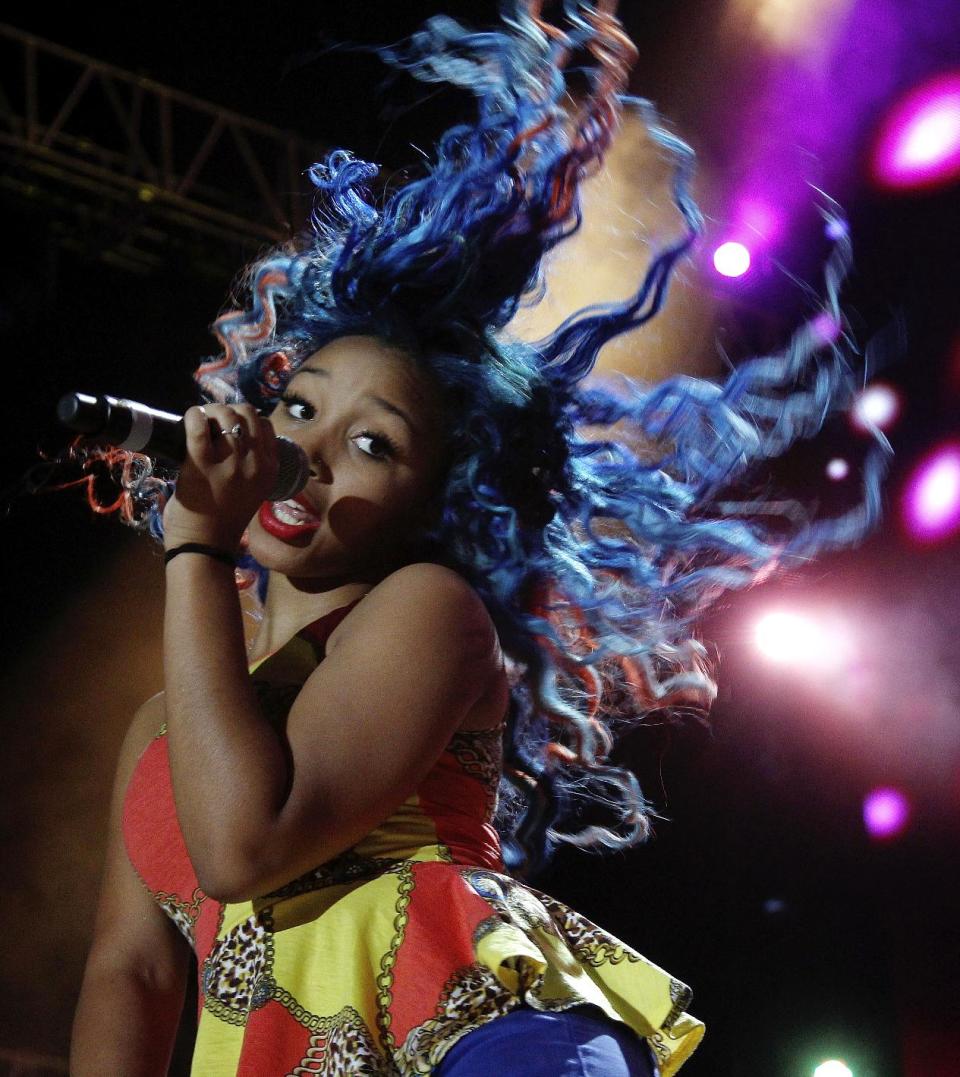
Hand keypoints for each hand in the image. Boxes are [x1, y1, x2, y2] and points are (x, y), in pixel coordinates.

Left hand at [162, 404, 278, 550]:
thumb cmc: (224, 519)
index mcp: (270, 470)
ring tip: (200, 420)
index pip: (265, 426)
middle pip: (248, 414)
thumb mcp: (253, 490)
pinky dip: (193, 415)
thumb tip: (234, 435)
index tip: (230, 426)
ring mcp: (230, 463)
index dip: (246, 418)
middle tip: (212, 420)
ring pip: (225, 416)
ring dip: (210, 411)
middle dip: (229, 410)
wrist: (204, 545)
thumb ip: (252, 465)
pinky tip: (190, 419)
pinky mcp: (201, 464)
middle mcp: (255, 464)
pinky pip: (198, 425)